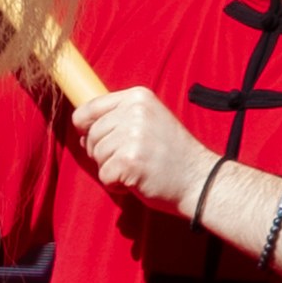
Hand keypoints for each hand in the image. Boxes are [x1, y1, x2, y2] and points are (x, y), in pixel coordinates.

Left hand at [73, 83, 216, 220]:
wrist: (201, 180)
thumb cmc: (172, 155)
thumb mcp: (149, 122)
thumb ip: (118, 120)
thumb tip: (81, 134)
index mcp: (138, 97)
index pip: (90, 108)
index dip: (85, 127)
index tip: (91, 138)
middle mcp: (135, 111)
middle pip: (91, 135)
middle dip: (102, 153)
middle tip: (128, 161)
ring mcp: (132, 135)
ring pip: (96, 156)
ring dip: (111, 169)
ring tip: (136, 170)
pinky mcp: (129, 160)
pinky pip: (104, 176)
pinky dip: (116, 185)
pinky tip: (136, 182)